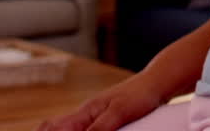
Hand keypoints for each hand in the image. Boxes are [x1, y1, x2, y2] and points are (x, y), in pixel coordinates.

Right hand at [36, 72, 167, 130]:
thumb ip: (100, 128)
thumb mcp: (119, 112)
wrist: (156, 84)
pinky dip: (71, 130)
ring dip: (57, 130)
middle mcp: (85, 114)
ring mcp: (93, 116)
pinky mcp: (103, 120)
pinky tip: (79, 130)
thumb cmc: (140, 95)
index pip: (54, 128)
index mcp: (85, 112)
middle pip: (53, 125)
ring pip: (65, 126)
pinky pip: (81, 127)